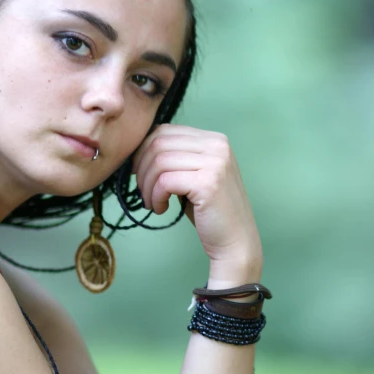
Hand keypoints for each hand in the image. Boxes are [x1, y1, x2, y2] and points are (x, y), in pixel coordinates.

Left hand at [132, 125, 262, 284]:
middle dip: (141, 169)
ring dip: (147, 186)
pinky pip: (165, 181)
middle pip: (159, 143)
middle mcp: (217, 145)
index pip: (165, 131)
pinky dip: (155, 197)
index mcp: (214, 140)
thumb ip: (175, 159)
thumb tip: (139, 150)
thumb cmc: (209, 212)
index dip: (143, 151)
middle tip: (142, 192)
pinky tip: (161, 209)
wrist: (236, 242)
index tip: (137, 172)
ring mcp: (215, 162)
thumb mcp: (192, 177)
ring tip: (152, 203)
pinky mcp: (208, 183)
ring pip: (159, 161)